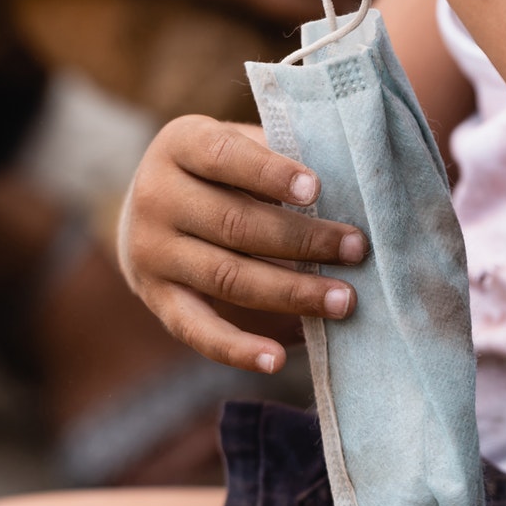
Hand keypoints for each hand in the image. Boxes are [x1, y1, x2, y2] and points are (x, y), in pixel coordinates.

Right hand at [119, 116, 368, 372]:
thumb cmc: (221, 174)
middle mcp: (156, 197)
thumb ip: (278, 158)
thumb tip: (349, 185)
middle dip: (303, 239)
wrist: (148, 214)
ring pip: (228, 277)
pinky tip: (278, 360)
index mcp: (180, 145)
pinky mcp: (156, 298)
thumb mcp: (239, 148)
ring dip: (291, 292)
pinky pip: (197, 329)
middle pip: (235, 223)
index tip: (318, 189)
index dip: (271, 173)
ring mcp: (150, 252)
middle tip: (357, 249)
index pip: (225, 156)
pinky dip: (237, 349)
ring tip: (343, 300)